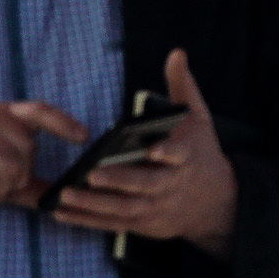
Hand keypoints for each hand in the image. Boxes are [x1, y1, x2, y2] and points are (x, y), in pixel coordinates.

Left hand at [48, 48, 237, 256]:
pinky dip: (88, 221)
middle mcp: (171, 186)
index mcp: (186, 158)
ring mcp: (158, 208)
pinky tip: (62, 213)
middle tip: (92, 173)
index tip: (153, 148)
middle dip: (120, 181)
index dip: (167, 153)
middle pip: (145, 186)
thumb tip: (177, 53)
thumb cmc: (201, 153)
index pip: (179, 155)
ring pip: (125, 208)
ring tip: (66, 193)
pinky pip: (114, 224)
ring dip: (95, 204)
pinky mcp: (145, 224)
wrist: (216, 203)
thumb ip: (183, 87)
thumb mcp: (199, 120)